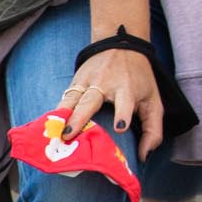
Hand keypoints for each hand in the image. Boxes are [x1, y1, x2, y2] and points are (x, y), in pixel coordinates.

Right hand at [61, 43, 163, 159]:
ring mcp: (87, 82)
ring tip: (54, 134)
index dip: (122, 113)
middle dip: (79, 118)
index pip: (125, 102)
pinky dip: (57, 111)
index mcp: (127, 88)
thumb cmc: (139, 79)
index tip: (120, 127)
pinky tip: (48, 126)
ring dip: (62, 116)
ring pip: (72, 99)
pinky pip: (64, 98)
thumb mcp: (153, 100)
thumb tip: (143, 157)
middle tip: (69, 136)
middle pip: (90, 101)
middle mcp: (105, 84)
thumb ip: (153, 130)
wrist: (122, 44)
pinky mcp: (76, 81)